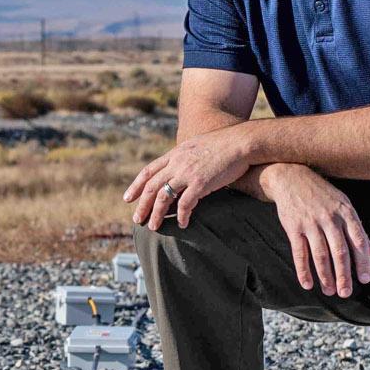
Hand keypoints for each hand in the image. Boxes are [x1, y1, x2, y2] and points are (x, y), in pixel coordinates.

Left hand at [124, 128, 251, 229]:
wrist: (241, 142)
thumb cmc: (224, 145)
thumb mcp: (197, 145)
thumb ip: (185, 156)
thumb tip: (181, 166)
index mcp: (175, 154)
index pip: (148, 171)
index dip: (136, 185)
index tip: (128, 198)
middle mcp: (177, 163)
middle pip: (151, 187)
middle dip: (142, 205)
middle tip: (137, 220)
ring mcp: (187, 173)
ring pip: (163, 197)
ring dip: (156, 214)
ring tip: (154, 227)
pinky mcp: (200, 183)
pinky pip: (185, 204)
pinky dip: (181, 216)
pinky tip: (182, 224)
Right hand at [264, 165, 369, 296]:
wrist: (291, 177)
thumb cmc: (322, 194)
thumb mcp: (344, 205)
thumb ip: (358, 229)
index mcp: (346, 212)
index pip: (358, 241)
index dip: (362, 261)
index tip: (365, 279)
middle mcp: (330, 218)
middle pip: (339, 251)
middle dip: (344, 275)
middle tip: (346, 292)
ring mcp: (311, 223)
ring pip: (320, 255)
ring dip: (326, 276)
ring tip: (330, 291)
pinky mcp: (293, 227)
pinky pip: (299, 253)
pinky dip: (303, 270)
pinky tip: (307, 284)